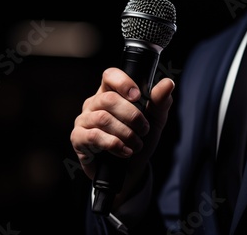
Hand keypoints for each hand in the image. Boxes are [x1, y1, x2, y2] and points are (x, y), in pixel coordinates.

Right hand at [70, 67, 174, 193]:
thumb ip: (160, 102)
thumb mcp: (155, 121)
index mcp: (110, 92)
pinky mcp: (78, 138)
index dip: (123, 82)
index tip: (138, 97)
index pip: (110, 75)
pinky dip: (114, 144)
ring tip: (136, 144)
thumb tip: (167, 83)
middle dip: (132, 116)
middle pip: (109, 99)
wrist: (130, 172)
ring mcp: (83, 120)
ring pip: (103, 118)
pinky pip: (94, 136)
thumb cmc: (139, 140)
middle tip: (144, 129)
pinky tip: (124, 152)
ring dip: (126, 133)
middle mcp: (94, 103)